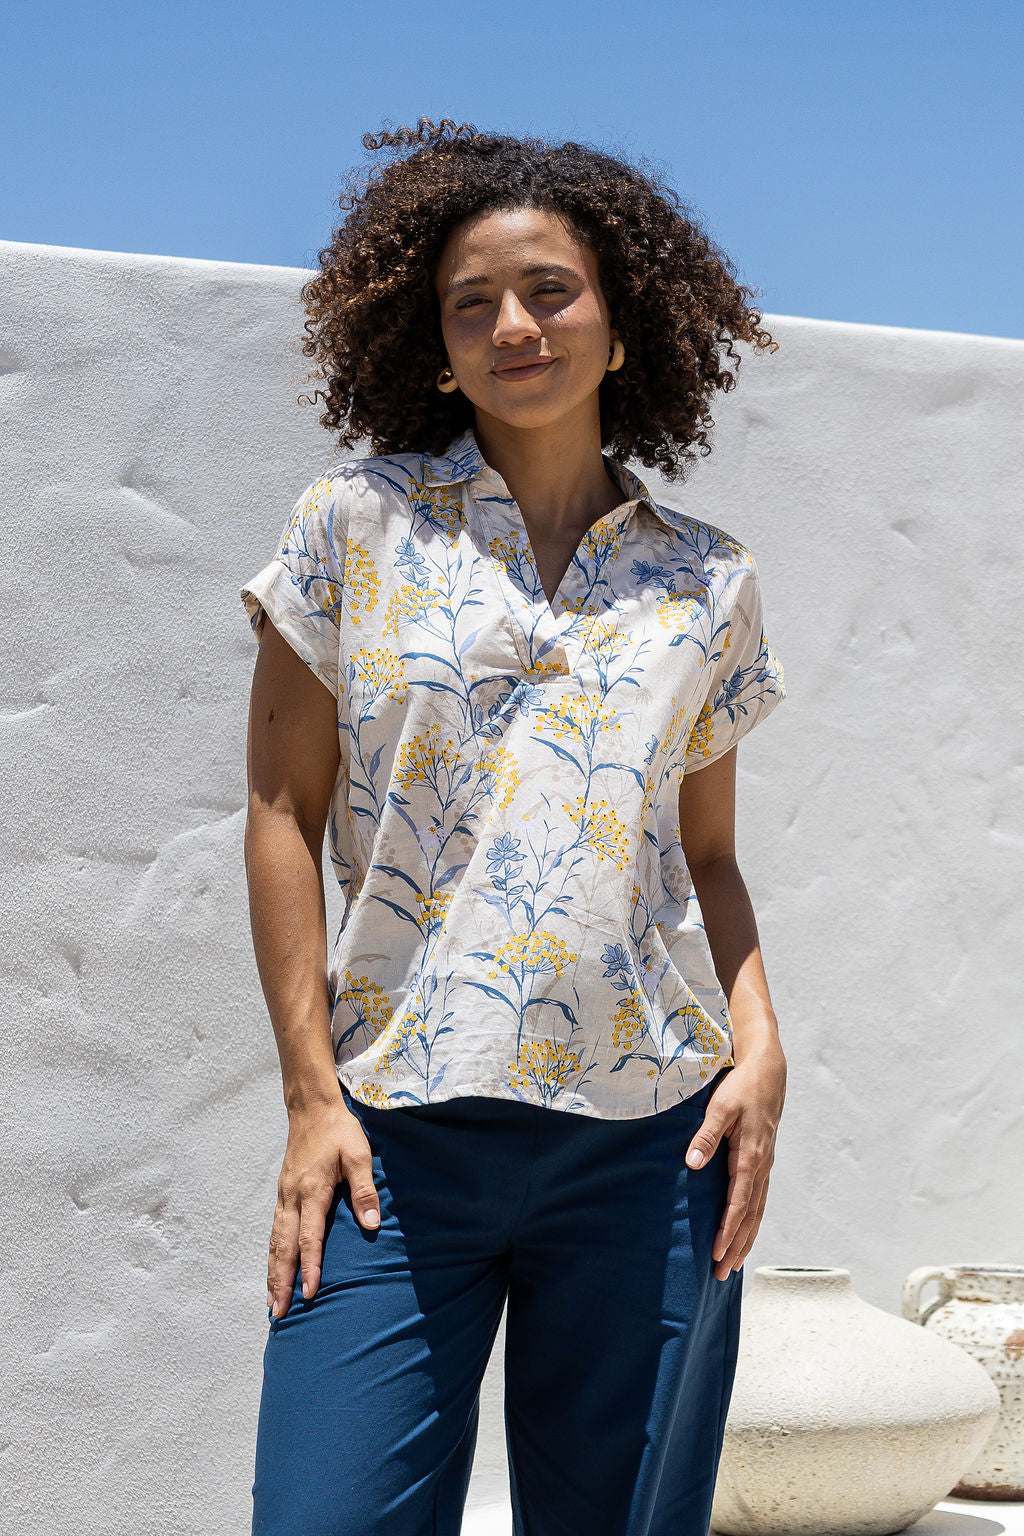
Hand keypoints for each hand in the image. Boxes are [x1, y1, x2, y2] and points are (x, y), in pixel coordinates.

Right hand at [267, 1096, 380, 1316]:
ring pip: (275, 1241)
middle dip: (281, 1280)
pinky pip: (275, 1231)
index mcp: (312, 1190)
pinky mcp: (283, 1194)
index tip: (310, 1293)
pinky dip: (273, 1254)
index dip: (310, 1266)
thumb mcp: (359, 1155)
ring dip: (273, 1272)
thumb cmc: (339, 1132)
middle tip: (278, 1312)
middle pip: (284, 1246)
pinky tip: (274, 1269)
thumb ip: (365, 1191)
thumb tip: (371, 1226)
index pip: (309, 1237)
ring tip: (272, 1302)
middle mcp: (292, 1197)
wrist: (312, 1109)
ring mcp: (284, 1196)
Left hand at [685, 1044, 786, 1281]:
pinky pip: (759, 1200)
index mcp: (750, 1157)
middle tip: (721, 1274)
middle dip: (736, 1246)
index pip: (739, 1203)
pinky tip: (744, 1233)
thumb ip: (705, 1136)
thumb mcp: (720, 1107)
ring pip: (757, 1211)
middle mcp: (761, 1167)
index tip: (717, 1252)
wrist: (767, 1071)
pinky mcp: (763, 1162)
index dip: (728, 1230)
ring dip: (745, 1239)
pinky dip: (751, 1222)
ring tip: (732, 1264)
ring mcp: (765, 1166)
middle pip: (750, 1216)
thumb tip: (692, 1164)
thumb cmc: (741, 1087)